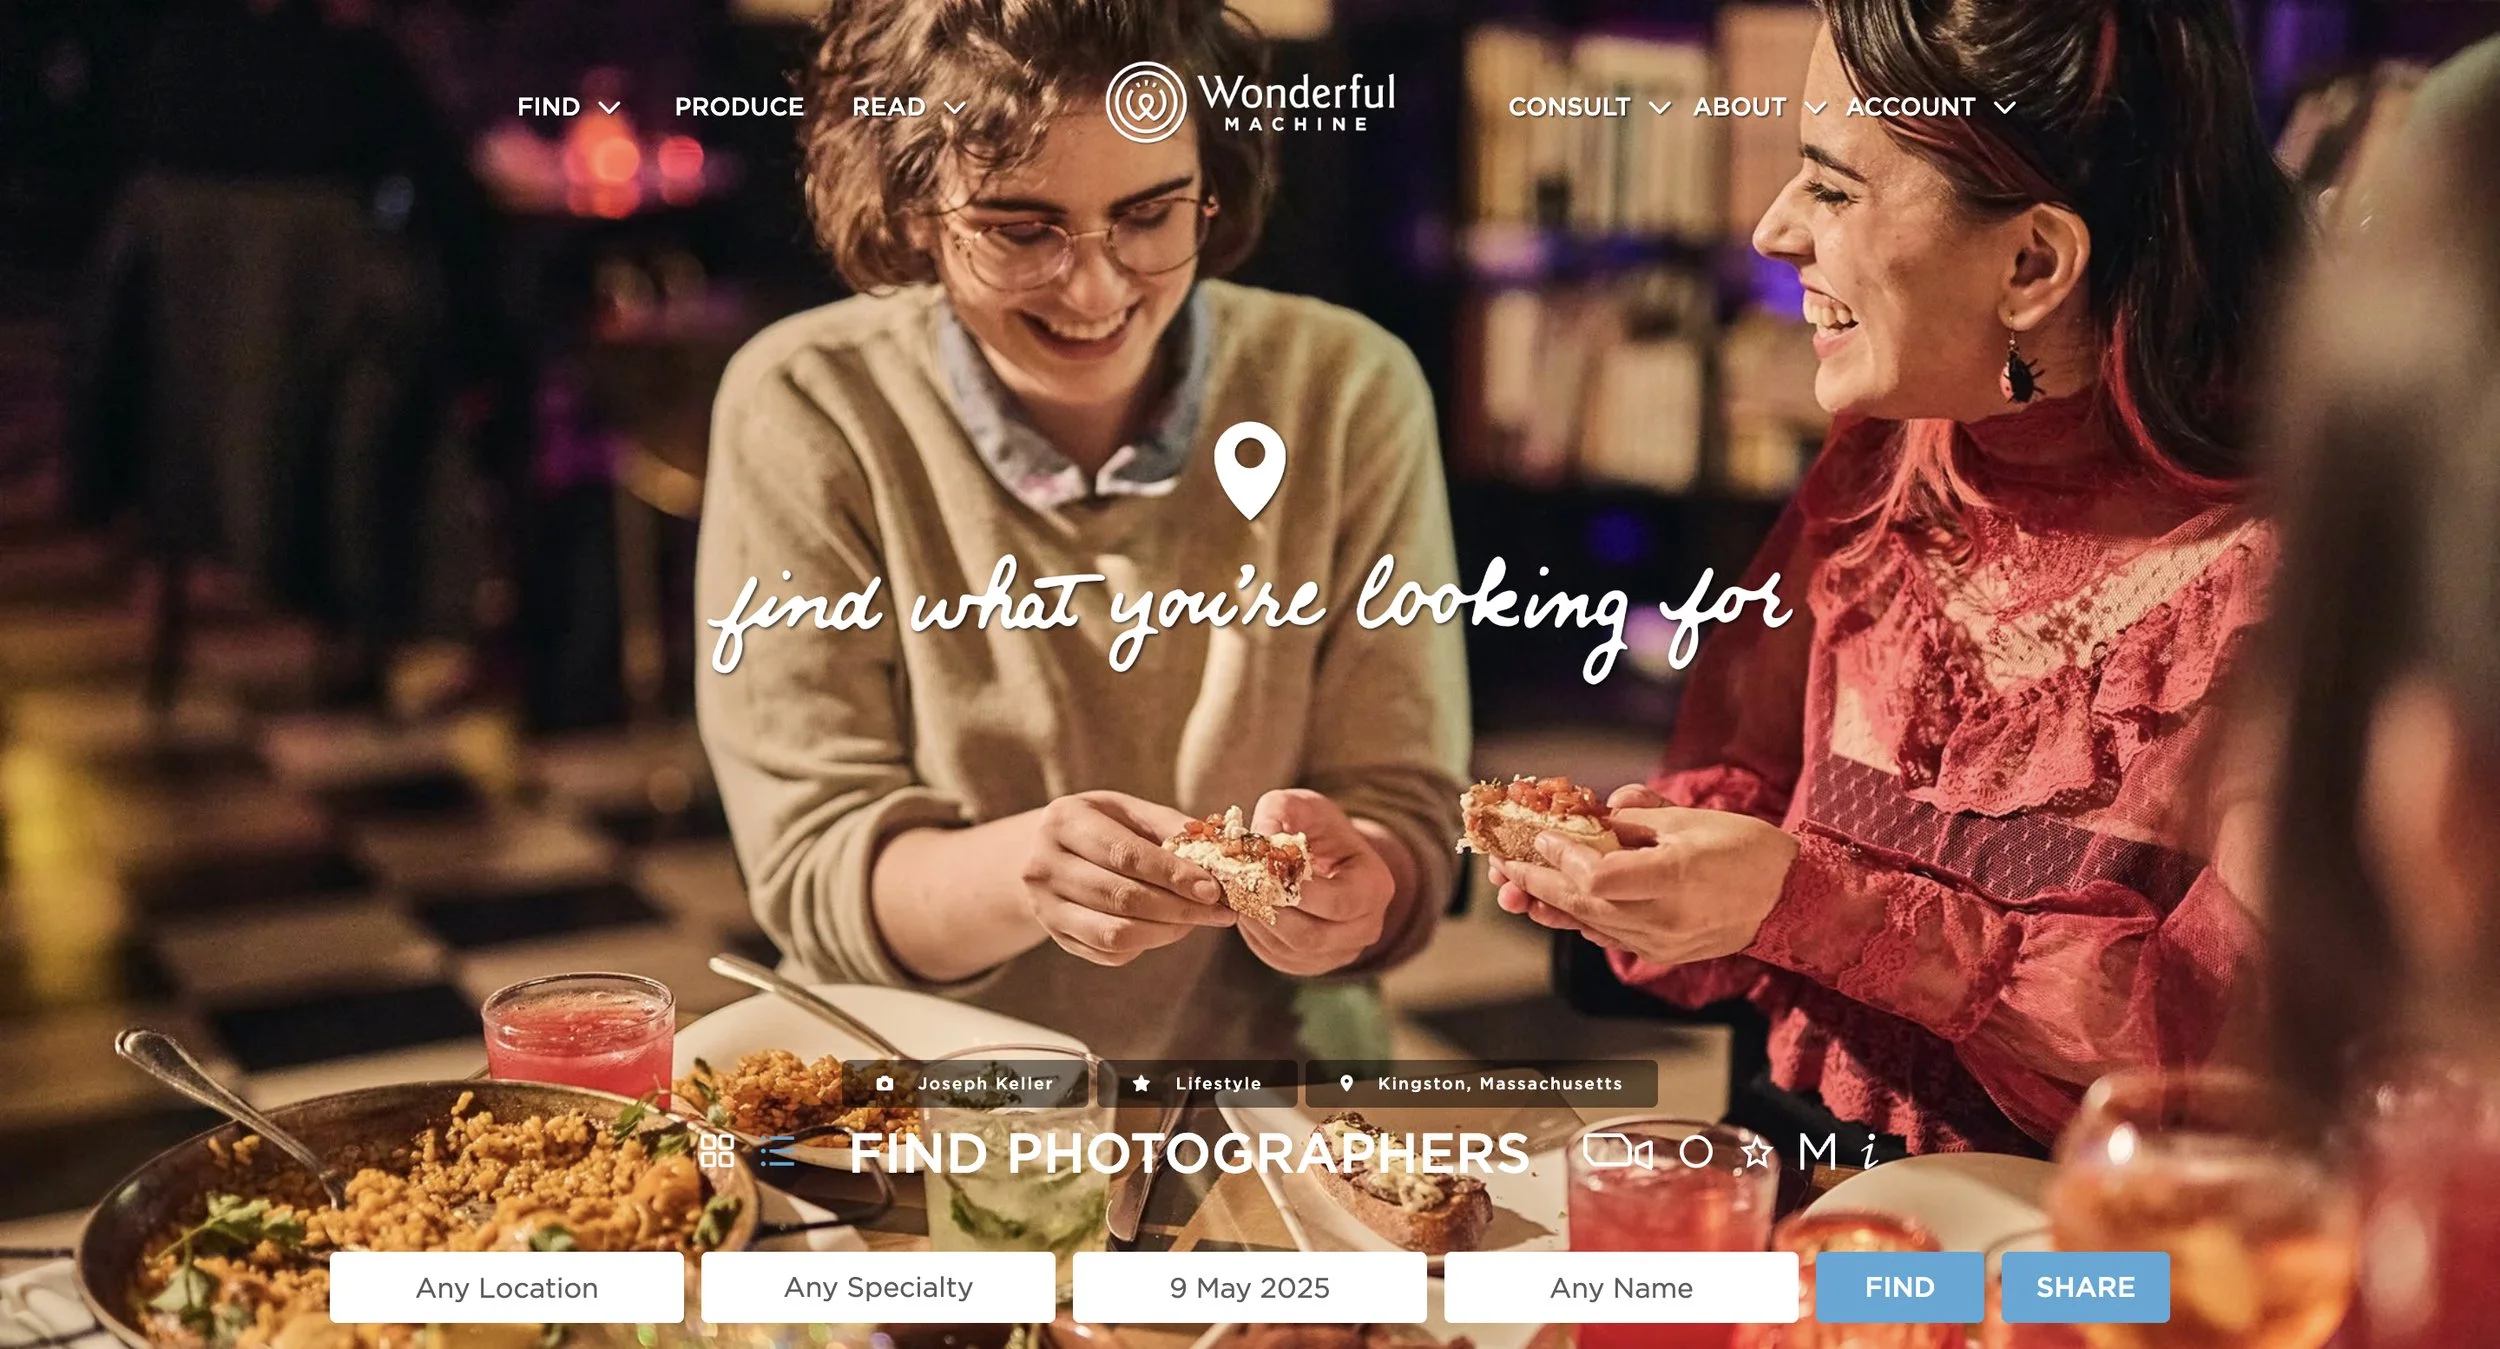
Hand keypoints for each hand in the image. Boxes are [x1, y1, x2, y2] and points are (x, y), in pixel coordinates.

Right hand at [1019, 791, 1235, 965]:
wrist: (1046, 850)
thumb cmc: (1100, 825)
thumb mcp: (1127, 811)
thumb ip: (1168, 826)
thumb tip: (1216, 852)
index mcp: (1064, 821)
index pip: (1125, 855)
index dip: (1173, 875)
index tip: (1212, 890)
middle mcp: (1044, 865)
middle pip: (1122, 897)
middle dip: (1180, 908)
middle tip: (1219, 912)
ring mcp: (1045, 906)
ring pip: (1116, 933)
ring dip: (1167, 931)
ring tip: (1196, 920)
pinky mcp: (1057, 935)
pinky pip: (1110, 953)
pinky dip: (1148, 943)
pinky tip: (1166, 927)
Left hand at [1235, 788, 1397, 975]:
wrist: (1330, 855)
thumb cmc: (1318, 827)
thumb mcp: (1301, 806)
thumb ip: (1277, 813)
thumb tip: (1257, 842)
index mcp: (1374, 887)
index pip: (1336, 903)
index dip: (1295, 892)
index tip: (1262, 871)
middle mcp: (1366, 928)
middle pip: (1311, 936)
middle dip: (1270, 911)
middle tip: (1240, 886)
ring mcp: (1341, 952)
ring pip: (1290, 950)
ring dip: (1258, 922)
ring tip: (1238, 893)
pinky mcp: (1314, 963)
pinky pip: (1279, 957)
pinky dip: (1256, 934)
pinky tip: (1247, 907)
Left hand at [1496, 798, 1796, 966]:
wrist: (1788, 900)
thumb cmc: (1744, 850)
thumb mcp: (1691, 819)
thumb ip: (1636, 815)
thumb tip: (1595, 809)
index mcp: (1675, 877)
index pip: (1599, 875)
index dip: (1563, 857)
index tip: (1540, 838)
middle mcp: (1665, 918)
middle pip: (1584, 903)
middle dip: (1537, 883)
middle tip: (1502, 865)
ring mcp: (1662, 943)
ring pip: (1590, 924)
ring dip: (1548, 905)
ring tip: (1513, 889)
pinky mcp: (1662, 955)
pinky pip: (1608, 937)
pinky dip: (1579, 920)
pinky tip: (1553, 907)